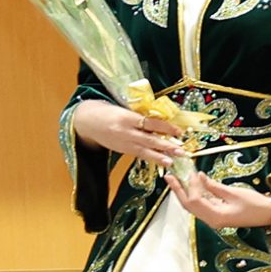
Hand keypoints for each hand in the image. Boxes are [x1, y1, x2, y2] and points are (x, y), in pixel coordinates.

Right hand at [70, 99, 184, 169]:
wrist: (88, 122)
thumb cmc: (109, 112)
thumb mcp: (124, 110)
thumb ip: (140, 116)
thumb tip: (161, 122)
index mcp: (127, 117)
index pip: (150, 123)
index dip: (165, 127)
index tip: (179, 131)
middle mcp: (125, 131)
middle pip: (149, 139)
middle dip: (166, 146)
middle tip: (181, 151)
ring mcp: (123, 142)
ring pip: (144, 150)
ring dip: (160, 156)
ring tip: (172, 161)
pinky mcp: (123, 150)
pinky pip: (139, 155)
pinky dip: (151, 158)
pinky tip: (161, 162)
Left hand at [168, 167, 270, 229]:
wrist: (269, 214)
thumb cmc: (255, 204)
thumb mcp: (233, 192)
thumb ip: (214, 186)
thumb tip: (198, 177)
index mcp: (216, 217)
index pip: (195, 201)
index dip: (190, 186)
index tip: (189, 173)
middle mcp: (212, 221)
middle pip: (189, 206)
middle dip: (178, 190)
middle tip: (169, 176)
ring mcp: (214, 219)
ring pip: (193, 206)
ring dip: (184, 192)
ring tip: (175, 179)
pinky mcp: (217, 215)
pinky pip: (201, 205)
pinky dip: (195, 195)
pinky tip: (191, 185)